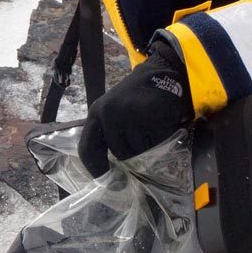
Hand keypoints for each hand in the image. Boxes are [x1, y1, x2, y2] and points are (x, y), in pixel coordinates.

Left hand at [78, 42, 195, 175]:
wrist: (164, 73)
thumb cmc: (140, 98)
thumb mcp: (116, 112)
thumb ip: (110, 135)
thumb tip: (112, 172)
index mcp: (96, 113)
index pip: (87, 149)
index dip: (95, 168)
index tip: (106, 179)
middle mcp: (107, 113)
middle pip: (120, 154)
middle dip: (134, 153)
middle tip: (145, 137)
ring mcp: (127, 114)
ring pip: (139, 151)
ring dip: (150, 146)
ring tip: (154, 128)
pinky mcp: (147, 114)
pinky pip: (156, 142)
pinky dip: (162, 138)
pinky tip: (163, 124)